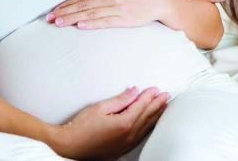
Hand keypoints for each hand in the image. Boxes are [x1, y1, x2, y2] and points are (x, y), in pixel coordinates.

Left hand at [47, 0, 168, 29]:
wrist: (158, 0)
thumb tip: (82, 3)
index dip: (66, 4)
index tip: (53, 11)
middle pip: (83, 5)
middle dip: (64, 12)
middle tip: (49, 19)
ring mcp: (118, 6)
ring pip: (90, 13)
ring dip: (73, 18)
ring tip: (59, 23)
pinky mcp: (125, 18)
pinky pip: (105, 21)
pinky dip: (92, 23)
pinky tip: (80, 26)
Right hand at [51, 86, 168, 159]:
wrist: (70, 146)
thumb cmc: (82, 126)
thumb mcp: (100, 107)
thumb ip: (120, 100)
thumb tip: (134, 92)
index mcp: (124, 123)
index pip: (141, 106)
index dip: (149, 96)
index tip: (155, 88)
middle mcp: (129, 135)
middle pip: (147, 117)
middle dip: (157, 105)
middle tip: (166, 95)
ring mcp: (127, 143)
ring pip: (147, 128)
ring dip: (156, 116)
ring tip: (164, 107)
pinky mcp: (123, 149)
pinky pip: (141, 136)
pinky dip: (149, 127)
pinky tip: (151, 123)